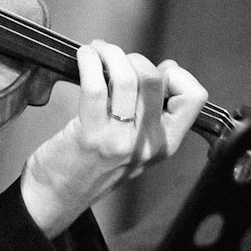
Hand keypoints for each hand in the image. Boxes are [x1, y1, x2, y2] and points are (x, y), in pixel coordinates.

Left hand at [19, 42, 206, 238]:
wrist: (57, 198)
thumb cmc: (90, 167)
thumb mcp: (135, 145)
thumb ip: (152, 113)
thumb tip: (166, 69)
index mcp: (165, 144)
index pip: (194, 97)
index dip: (176, 75)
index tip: (154, 72)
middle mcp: (147, 143)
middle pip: (156, 79)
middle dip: (133, 58)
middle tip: (114, 60)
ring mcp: (120, 140)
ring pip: (129, 78)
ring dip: (110, 54)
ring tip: (97, 53)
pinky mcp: (91, 135)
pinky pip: (96, 86)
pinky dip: (89, 62)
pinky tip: (84, 58)